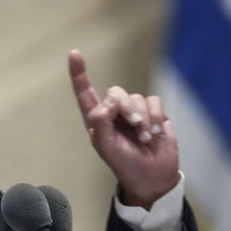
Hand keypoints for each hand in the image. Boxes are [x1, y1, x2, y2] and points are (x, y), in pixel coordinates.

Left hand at [68, 49, 178, 208]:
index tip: (74, 53)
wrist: (152, 177)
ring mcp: (135, 112)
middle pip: (116, 92)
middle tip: (134, 125)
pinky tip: (155, 132)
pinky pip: (154, 101)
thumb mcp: (106, 146)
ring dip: (143, 118)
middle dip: (126, 108)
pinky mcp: (154, 113)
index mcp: (97, 120)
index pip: (85, 93)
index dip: (79, 74)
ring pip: (137, 97)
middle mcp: (114, 113)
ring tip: (145, 137)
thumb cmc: (125, 164)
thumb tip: (112, 99)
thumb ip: (102, 120)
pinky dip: (156, 116)